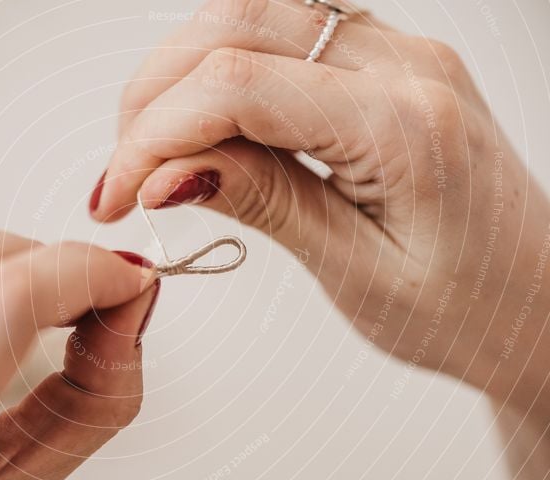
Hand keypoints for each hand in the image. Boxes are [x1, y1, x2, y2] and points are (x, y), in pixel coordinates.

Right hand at [90, 0, 549, 416]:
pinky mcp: (385, 63)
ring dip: (184, 74)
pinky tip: (207, 122)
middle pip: (237, 25)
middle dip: (156, 97)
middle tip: (124, 173)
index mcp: (406, 124)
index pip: (239, 86)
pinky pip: (284, 34)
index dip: (154, 136)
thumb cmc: (470, 307)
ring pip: (254, 14)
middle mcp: (407, 65)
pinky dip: (225, 69)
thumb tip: (169, 170)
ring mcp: (398, 54)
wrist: (536, 302)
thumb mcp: (359, 274)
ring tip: (156, 149)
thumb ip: (265, 203)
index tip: (116, 193)